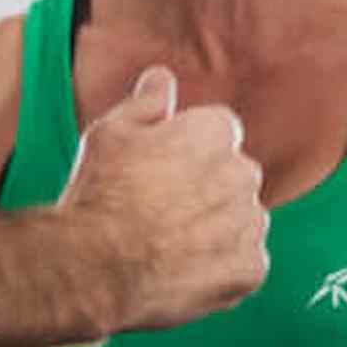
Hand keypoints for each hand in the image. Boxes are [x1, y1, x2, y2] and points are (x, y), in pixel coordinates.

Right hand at [60, 66, 268, 330]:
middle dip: (208, 187)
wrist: (97, 268)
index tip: (162, 170)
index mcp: (213, 133)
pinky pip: (248, 261)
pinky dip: (224, 267)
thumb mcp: (110, 133)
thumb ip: (146, 102)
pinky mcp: (250, 268)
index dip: (189, 150)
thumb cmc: (99, 196)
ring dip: (218, 227)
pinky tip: (186, 269)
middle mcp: (241, 173)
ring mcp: (248, 223)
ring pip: (243, 218)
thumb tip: (163, 78)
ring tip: (170, 242)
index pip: (220, 130)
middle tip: (162, 209)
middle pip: (235, 174)